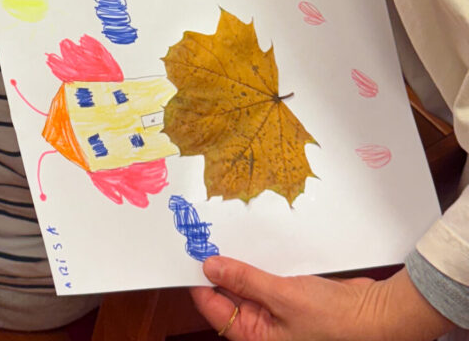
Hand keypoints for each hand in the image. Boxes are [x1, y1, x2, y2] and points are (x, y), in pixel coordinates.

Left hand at [190, 258, 452, 340]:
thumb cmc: (335, 320)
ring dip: (241, 265)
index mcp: (257, 339)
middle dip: (219, 270)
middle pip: (230, 298)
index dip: (201, 283)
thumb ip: (245, 281)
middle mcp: (265, 330)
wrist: (377, 316)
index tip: (188, 254)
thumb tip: (210, 268)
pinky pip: (268, 280)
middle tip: (205, 237)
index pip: (216, 311)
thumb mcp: (283, 296)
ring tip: (226, 235)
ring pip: (249, 286)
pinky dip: (261, 264)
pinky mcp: (293, 300)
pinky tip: (256, 244)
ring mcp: (279, 315)